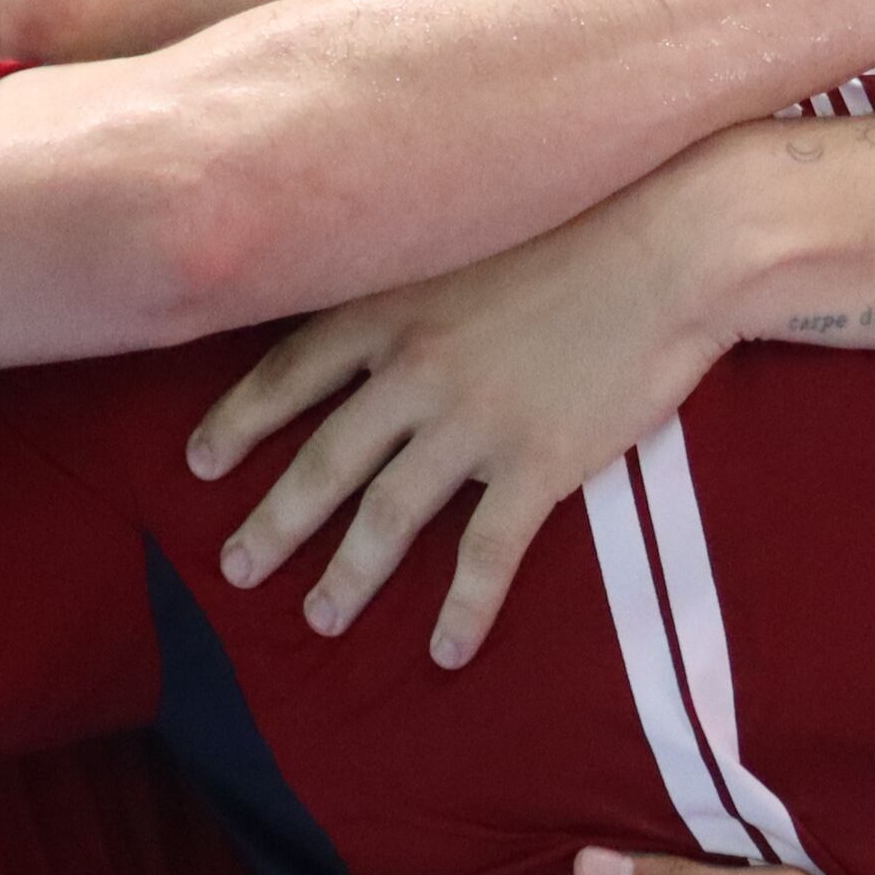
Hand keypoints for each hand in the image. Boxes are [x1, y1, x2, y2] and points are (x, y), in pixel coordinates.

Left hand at [192, 182, 731, 665]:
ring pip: (388, 516)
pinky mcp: (540, 463)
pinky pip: (487, 554)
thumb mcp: (470, 232)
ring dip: (347, 575)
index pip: (287, 372)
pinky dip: (463, 609)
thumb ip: (415, 276)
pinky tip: (447, 651)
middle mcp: (416, 368)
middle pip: (324, 460)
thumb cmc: (584, 222)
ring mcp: (475, 420)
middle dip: (273, 522)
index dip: (238, 422)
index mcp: (393, 306)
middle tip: (237, 569)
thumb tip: (382, 308)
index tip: (199, 462)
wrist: (675, 245)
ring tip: (319, 617)